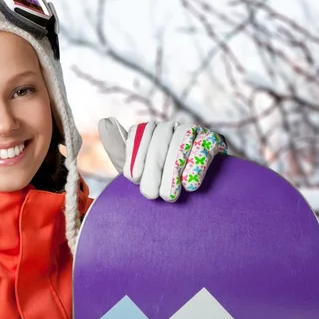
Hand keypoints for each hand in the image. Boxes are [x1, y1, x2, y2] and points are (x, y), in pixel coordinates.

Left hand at [98, 117, 226, 201]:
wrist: (198, 190)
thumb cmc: (161, 180)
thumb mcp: (138, 166)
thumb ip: (120, 150)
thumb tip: (104, 122)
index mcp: (151, 130)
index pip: (140, 132)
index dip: (135, 154)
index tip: (132, 178)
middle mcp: (172, 126)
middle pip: (160, 138)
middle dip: (154, 167)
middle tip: (151, 195)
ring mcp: (195, 131)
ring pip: (181, 142)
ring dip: (173, 170)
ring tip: (169, 196)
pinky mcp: (214, 141)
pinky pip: (205, 148)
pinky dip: (197, 167)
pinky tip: (190, 186)